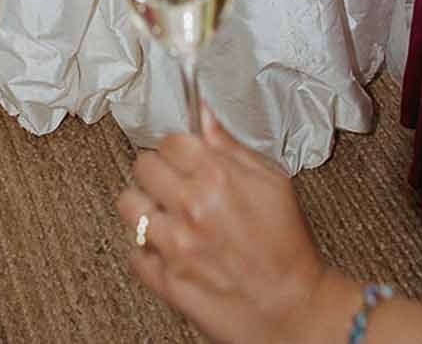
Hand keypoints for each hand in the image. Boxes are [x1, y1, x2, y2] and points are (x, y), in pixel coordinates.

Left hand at [119, 107, 346, 343]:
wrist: (293, 307)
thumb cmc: (286, 247)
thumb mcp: (271, 181)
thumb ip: (229, 145)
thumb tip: (203, 113)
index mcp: (218, 177)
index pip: (169, 141)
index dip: (176, 148)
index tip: (181, 157)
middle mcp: (191, 207)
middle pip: (143, 167)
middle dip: (157, 172)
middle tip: (172, 185)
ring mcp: (175, 245)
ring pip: (128, 206)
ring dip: (144, 209)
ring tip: (165, 216)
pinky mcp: (165, 280)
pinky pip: (133, 253)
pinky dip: (147, 251)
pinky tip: (168, 250)